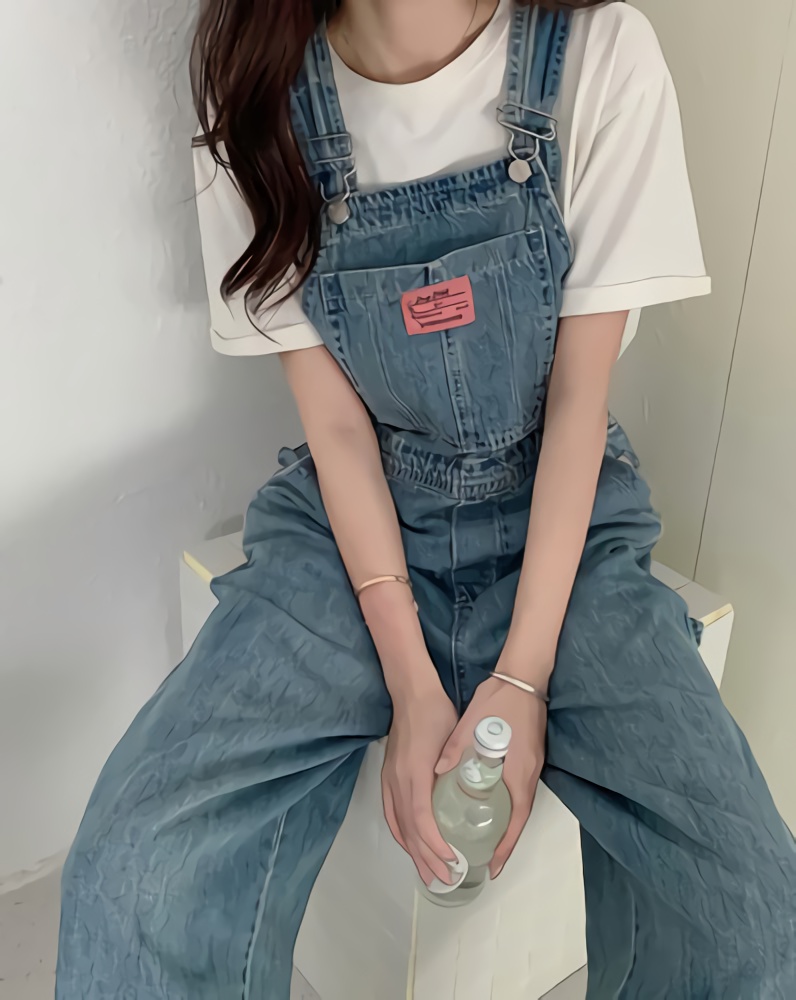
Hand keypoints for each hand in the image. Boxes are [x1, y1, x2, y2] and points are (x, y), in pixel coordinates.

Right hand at [382, 678, 458, 885]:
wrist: (411, 692)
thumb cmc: (435, 712)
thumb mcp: (452, 737)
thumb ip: (456, 763)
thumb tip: (470, 789)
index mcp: (414, 773)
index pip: (421, 818)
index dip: (434, 844)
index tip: (452, 860)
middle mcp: (397, 780)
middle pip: (408, 829)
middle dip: (426, 858)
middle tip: (445, 879)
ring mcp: (390, 779)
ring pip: (398, 825)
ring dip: (412, 852)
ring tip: (428, 872)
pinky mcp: (388, 776)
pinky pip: (391, 813)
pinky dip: (401, 834)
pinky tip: (410, 844)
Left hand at [435, 674, 546, 878]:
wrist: (524, 675)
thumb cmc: (500, 697)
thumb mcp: (474, 721)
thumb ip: (457, 746)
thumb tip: (438, 769)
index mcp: (517, 768)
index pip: (515, 818)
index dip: (505, 845)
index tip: (494, 865)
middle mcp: (528, 773)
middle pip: (519, 818)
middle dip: (505, 845)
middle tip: (488, 865)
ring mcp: (532, 766)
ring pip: (520, 807)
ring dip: (507, 828)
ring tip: (488, 847)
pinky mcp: (529, 758)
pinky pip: (520, 793)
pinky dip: (509, 810)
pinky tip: (493, 812)